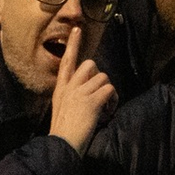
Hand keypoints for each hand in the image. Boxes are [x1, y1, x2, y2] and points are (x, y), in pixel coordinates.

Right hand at [48, 26, 114, 152]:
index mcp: (61, 89)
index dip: (73, 44)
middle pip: (90, 65)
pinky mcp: (91, 101)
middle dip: (99, 77)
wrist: (61, 144)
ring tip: (105, 108)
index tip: (77, 29)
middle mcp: (70, 87)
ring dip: (109, 92)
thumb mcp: (62, 110)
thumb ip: (71, 98)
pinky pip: (110, 89)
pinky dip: (113, 100)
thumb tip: (88, 94)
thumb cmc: (63, 133)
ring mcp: (80, 93)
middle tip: (100, 94)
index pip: (67, 61)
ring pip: (103, 78)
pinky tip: (107, 111)